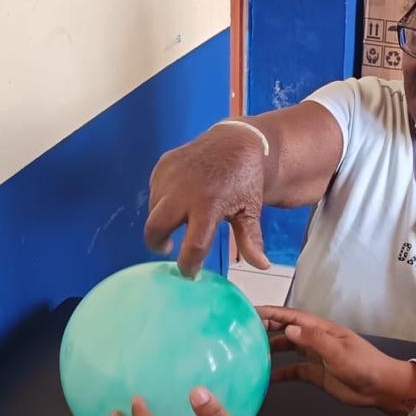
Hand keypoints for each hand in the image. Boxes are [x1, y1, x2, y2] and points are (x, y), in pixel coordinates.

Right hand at [144, 126, 269, 275]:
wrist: (236, 142)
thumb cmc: (244, 180)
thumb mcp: (250, 209)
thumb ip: (251, 239)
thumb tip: (262, 265)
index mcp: (208, 205)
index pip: (193, 246)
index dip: (189, 264)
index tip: (190, 272)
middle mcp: (183, 191)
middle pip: (154, 228)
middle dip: (157, 243)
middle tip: (167, 249)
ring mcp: (169, 176)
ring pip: (153, 209)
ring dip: (162, 220)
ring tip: (181, 219)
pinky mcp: (162, 165)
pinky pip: (155, 191)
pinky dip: (162, 200)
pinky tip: (179, 199)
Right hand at [258, 306, 415, 415]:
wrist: (380, 388)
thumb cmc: (363, 365)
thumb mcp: (338, 351)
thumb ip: (314, 340)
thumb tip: (288, 327)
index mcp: (321, 329)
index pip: (291, 316)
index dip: (271, 313)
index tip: (250, 312)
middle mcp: (315, 340)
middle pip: (286, 330)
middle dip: (266, 328)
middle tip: (242, 332)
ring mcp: (314, 357)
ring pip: (287, 349)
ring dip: (270, 349)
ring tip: (248, 352)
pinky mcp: (314, 374)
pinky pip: (292, 370)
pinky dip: (279, 373)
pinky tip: (265, 378)